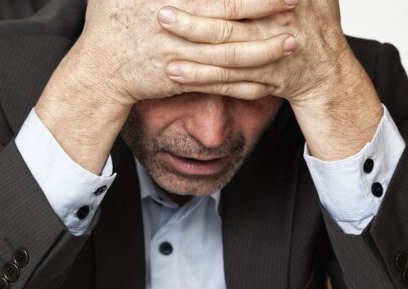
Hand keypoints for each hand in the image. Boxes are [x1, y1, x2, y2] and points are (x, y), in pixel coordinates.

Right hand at [36, 0, 297, 172]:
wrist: (98, 71)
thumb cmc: (108, 25)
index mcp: (169, 3)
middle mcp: (179, 29)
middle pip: (232, 19)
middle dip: (267, 12)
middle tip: (297, 5)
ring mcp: (182, 58)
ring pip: (231, 55)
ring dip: (264, 50)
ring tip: (291, 43)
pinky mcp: (183, 81)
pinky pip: (219, 85)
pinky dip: (243, 85)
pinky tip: (265, 82)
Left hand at [161, 0, 383, 159]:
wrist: (327, 70)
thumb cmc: (310, 20)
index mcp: (283, 1)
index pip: (240, 0)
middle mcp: (277, 27)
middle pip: (228, 23)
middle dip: (193, 22)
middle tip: (162, 14)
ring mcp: (270, 56)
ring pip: (225, 57)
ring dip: (192, 57)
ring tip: (163, 52)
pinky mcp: (263, 80)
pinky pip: (228, 81)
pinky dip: (202, 79)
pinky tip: (177, 75)